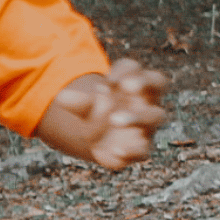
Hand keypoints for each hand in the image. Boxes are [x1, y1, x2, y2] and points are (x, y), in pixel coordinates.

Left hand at [52, 59, 168, 170]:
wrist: (99, 140)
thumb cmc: (97, 111)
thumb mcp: (85, 104)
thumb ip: (77, 101)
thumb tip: (61, 98)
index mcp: (134, 83)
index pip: (135, 68)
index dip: (125, 70)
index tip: (108, 79)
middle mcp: (147, 100)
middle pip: (158, 83)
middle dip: (143, 83)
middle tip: (126, 86)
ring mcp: (148, 124)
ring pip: (155, 116)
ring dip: (136, 116)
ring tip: (113, 119)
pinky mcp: (142, 148)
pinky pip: (144, 150)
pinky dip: (132, 151)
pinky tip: (116, 150)